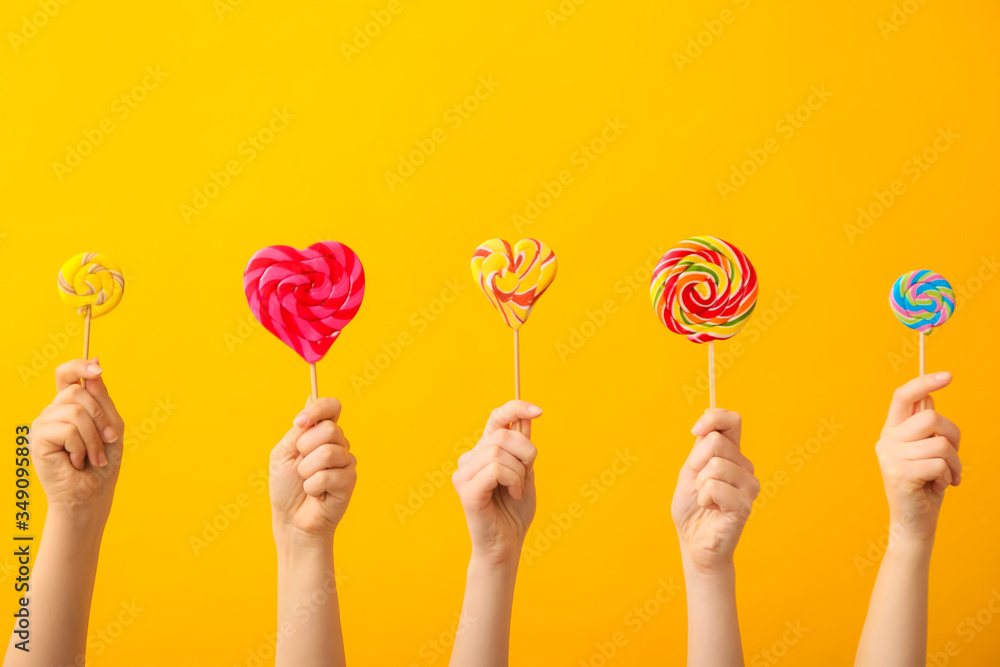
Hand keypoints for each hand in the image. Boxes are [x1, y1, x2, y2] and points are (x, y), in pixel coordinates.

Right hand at [30, 359, 124, 524]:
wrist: (92, 494)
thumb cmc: (103, 462)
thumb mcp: (111, 425)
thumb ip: (102, 398)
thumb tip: (94, 363)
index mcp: (69, 406)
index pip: (66, 374)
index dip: (79, 365)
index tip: (98, 367)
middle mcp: (52, 411)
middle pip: (77, 391)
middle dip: (101, 417)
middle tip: (107, 440)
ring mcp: (43, 424)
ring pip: (75, 411)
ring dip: (93, 437)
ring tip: (93, 456)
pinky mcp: (37, 439)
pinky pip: (68, 429)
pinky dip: (80, 446)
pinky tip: (76, 460)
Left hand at [270, 397, 356, 545]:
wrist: (291, 519)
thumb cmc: (286, 486)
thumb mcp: (284, 451)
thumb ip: (299, 428)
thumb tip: (311, 397)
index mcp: (321, 432)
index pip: (332, 406)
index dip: (318, 410)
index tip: (299, 422)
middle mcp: (338, 443)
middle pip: (329, 429)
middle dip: (304, 449)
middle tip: (299, 465)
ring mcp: (346, 461)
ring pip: (327, 453)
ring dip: (306, 471)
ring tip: (306, 481)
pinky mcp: (350, 480)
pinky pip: (328, 475)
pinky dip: (312, 486)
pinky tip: (315, 493)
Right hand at [452, 400, 540, 565]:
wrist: (506, 545)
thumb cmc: (514, 511)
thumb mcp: (525, 471)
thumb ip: (523, 445)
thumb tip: (528, 414)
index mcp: (484, 450)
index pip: (496, 416)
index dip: (516, 408)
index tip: (539, 411)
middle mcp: (470, 458)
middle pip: (503, 434)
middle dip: (526, 453)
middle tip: (526, 476)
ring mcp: (464, 473)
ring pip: (499, 451)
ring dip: (519, 472)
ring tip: (517, 490)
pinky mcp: (466, 490)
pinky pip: (495, 469)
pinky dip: (512, 481)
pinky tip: (513, 494)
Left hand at [671, 409, 758, 574]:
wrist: (693, 540)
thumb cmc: (693, 506)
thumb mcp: (691, 470)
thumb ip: (701, 445)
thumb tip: (707, 414)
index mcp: (732, 454)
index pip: (732, 420)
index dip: (712, 418)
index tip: (695, 431)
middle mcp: (745, 467)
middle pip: (716, 442)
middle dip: (696, 462)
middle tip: (698, 484)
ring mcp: (748, 486)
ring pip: (715, 465)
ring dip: (699, 484)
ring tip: (705, 499)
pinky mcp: (744, 505)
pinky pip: (715, 487)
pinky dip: (703, 498)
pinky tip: (710, 508)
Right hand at [875, 372, 960, 546]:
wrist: (913, 522)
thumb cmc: (924, 485)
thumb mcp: (924, 451)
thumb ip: (923, 426)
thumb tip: (929, 396)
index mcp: (891, 431)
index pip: (903, 396)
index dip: (924, 382)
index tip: (948, 376)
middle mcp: (886, 441)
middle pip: (931, 418)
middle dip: (953, 436)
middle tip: (952, 457)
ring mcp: (891, 457)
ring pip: (940, 443)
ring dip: (954, 463)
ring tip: (946, 476)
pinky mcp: (900, 474)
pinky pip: (939, 464)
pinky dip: (948, 477)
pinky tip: (939, 486)